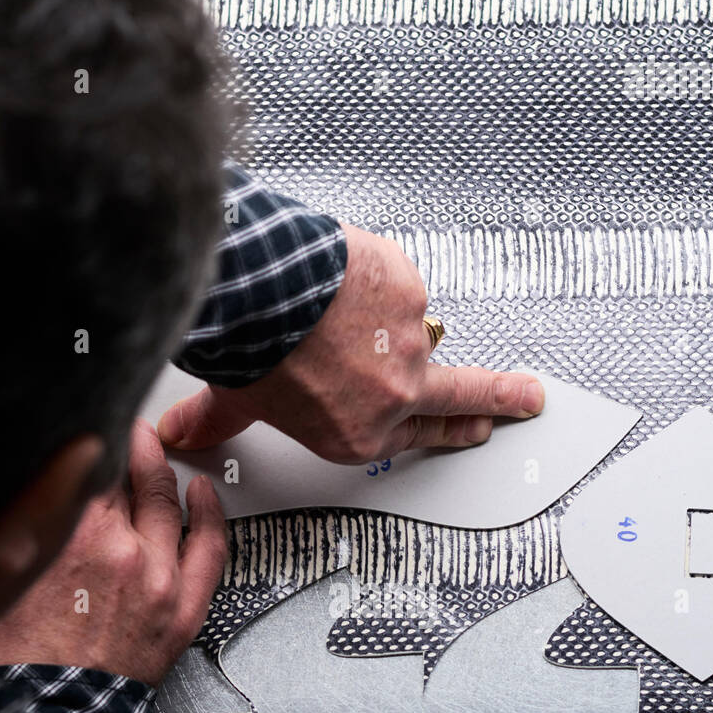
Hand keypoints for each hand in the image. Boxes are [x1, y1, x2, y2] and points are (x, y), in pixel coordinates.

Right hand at [0, 423, 225, 685]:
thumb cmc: (23, 657)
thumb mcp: (9, 572)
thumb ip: (31, 526)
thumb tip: (38, 498)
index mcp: (72, 537)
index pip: (92, 467)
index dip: (93, 446)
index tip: (94, 434)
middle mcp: (122, 551)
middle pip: (132, 480)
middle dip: (127, 453)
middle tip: (125, 436)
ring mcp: (160, 579)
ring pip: (168, 505)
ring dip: (163, 473)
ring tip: (156, 454)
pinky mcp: (184, 609)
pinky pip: (210, 549)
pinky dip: (210, 515)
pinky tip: (205, 496)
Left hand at [158, 222, 544, 461]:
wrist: (259, 294)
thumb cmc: (252, 354)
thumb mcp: (235, 402)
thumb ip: (218, 421)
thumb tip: (183, 434)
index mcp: (359, 435)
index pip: (418, 438)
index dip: (449, 430)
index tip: (475, 424)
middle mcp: (392, 398)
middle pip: (459, 397)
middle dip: (502, 399)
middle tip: (529, 397)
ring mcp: (408, 345)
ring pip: (407, 326)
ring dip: (379, 311)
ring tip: (335, 301)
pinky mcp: (408, 293)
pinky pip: (394, 284)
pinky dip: (371, 277)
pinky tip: (338, 275)